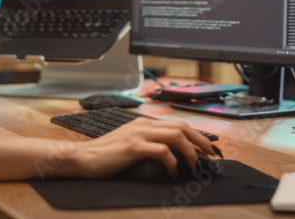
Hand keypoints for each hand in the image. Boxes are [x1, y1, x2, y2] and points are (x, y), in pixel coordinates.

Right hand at [62, 118, 216, 178]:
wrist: (83, 157)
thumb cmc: (107, 155)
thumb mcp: (131, 144)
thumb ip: (149, 144)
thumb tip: (173, 154)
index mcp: (145, 123)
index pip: (178, 124)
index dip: (197, 135)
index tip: (209, 148)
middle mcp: (144, 124)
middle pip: (182, 127)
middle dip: (201, 141)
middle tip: (211, 155)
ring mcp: (139, 134)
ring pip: (175, 135)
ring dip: (190, 151)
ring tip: (194, 164)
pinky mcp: (133, 146)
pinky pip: (162, 151)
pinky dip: (172, 162)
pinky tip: (172, 172)